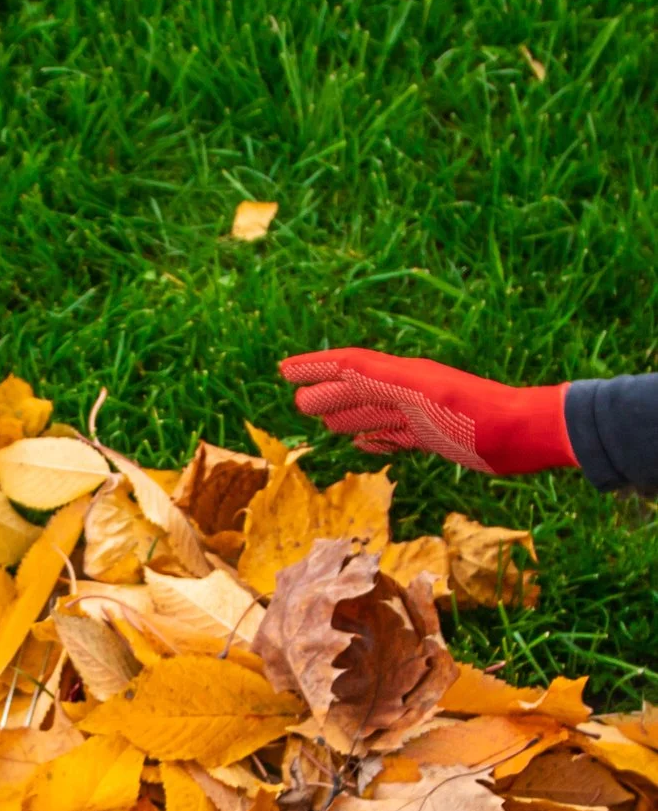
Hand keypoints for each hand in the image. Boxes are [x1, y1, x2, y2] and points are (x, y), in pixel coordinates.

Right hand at [280, 347, 573, 474]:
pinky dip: (375, 438)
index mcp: (403, 376)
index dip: (316, 366)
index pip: (350, 365)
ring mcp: (424, 414)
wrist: (526, 434)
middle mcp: (410, 390)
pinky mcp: (436, 436)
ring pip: (375, 411)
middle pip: (359, 388)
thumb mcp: (423, 392)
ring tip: (322, 421)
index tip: (284, 370)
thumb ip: (380, 378)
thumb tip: (338, 369)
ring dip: (347, 413)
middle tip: (297, 400)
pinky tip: (364, 445)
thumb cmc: (476, 414)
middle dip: (327, 391)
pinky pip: (396, 434)